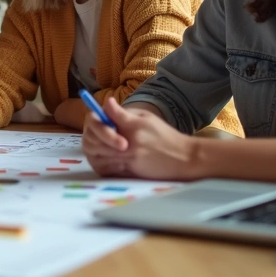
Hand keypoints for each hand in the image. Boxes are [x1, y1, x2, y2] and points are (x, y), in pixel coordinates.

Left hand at [82, 98, 196, 179]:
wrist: (183, 158)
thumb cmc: (165, 136)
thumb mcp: (146, 118)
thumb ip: (124, 114)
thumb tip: (106, 104)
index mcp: (132, 125)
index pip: (104, 117)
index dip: (97, 116)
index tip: (97, 116)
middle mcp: (128, 142)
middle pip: (95, 138)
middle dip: (92, 134)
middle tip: (93, 133)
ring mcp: (128, 158)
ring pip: (97, 154)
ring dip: (93, 149)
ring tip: (97, 145)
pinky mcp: (129, 172)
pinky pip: (105, 168)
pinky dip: (99, 163)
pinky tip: (102, 157)